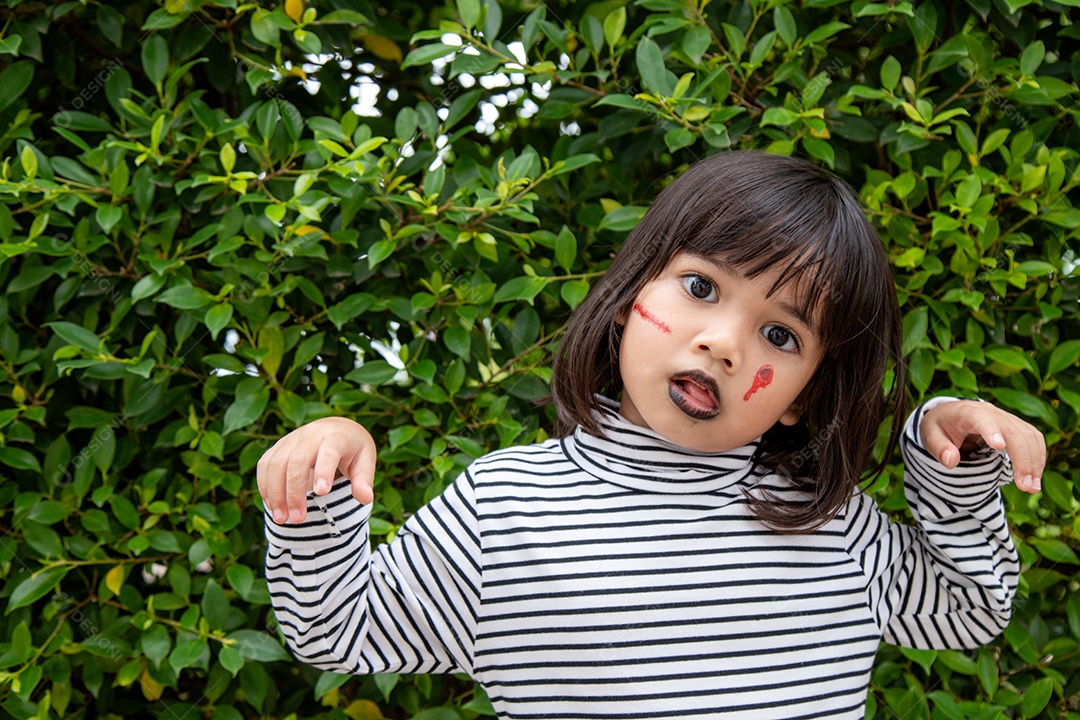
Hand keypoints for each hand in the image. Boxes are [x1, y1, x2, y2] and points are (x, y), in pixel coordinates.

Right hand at [257, 417, 376, 523]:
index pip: (329, 451)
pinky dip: (265, 486)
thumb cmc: (353, 450)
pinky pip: (265, 464)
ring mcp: (292, 438)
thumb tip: (365, 498)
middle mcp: (312, 434)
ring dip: (275, 492)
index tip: (322, 493)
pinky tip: (272, 505)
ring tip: (281, 518)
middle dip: (294, 491)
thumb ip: (364, 480)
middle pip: (297, 460)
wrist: (338, 428)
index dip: (324, 470)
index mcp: (337, 436)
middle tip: (298, 519)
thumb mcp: (366, 461)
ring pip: (276, 462)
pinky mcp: (279, 445)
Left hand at [920, 400, 1045, 493]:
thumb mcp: (930, 436)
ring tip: (1032, 487)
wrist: (949, 415)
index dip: (990, 430)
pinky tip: (1034, 476)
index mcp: (966, 412)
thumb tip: (951, 461)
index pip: (980, 417)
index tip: (999, 447)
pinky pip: (1033, 438)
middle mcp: (990, 412)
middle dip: (1022, 458)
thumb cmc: (939, 427)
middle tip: (1025, 486)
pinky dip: (1037, 457)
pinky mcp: (1016, 426)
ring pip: (1028, 435)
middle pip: (1012, 431)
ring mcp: (1006, 418)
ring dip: (1034, 461)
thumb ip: (938, 448)